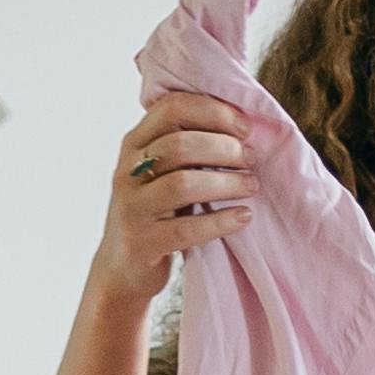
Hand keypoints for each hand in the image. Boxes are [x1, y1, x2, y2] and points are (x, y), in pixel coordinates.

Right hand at [91, 91, 250, 305]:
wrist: (122, 266)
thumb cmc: (156, 210)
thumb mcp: (161, 170)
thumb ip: (186, 145)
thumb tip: (243, 125)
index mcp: (134, 143)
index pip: (171, 107)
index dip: (213, 111)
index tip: (244, 128)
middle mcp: (126, 170)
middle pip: (180, 145)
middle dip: (224, 148)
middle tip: (251, 159)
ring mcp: (131, 207)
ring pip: (183, 184)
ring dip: (227, 182)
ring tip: (251, 185)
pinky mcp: (142, 242)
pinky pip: (186, 229)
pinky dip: (220, 221)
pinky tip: (243, 216)